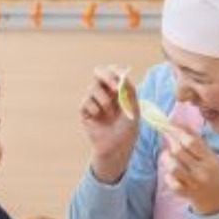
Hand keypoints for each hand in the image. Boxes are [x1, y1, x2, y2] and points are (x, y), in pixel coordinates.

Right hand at [78, 65, 140, 183]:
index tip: (122, 76)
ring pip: (92, 88)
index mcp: (117, 89)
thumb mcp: (134, 108)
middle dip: (107, 77)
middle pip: (99, 72)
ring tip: (111, 114)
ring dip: (105, 101)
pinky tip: (99, 118)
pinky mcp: (84, 111)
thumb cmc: (128, 129)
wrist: (117, 147)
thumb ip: (129, 91)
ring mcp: (93, 101)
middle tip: (116, 88)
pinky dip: (95, 109)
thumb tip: (123, 76)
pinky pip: (86, 102)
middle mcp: (104, 92)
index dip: (115, 70)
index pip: (113, 71)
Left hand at [159, 125, 218, 215]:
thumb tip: (178, 124)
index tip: (169, 125)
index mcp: (211, 160)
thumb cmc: (211, 171)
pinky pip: (170, 181)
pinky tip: (171, 172)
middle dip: (170, 141)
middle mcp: (202, 172)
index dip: (177, 132)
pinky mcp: (184, 193)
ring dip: (166, 158)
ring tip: (167, 155)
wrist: (216, 198)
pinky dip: (167, 175)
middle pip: (179, 152)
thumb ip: (196, 141)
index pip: (192, 142)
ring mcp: (193, 184)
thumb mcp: (210, 155)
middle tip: (166, 136)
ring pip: (172, 167)